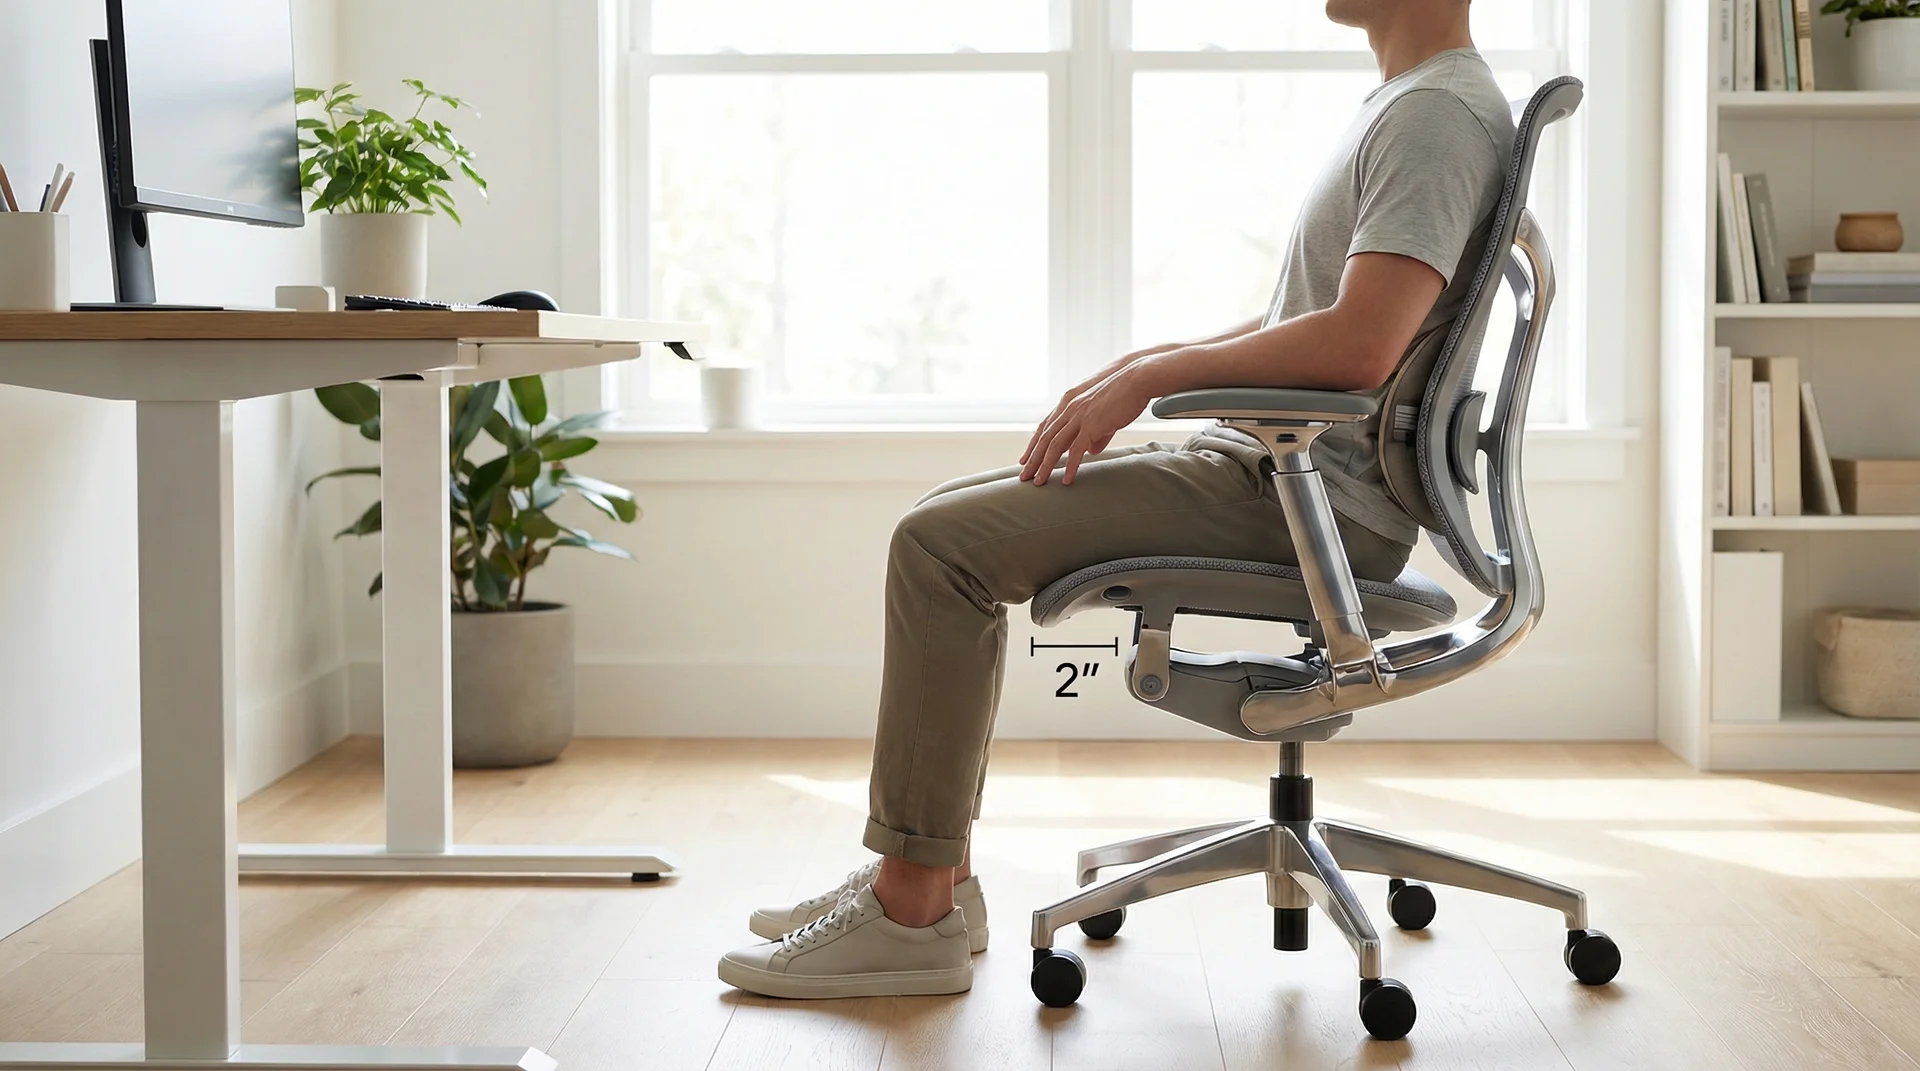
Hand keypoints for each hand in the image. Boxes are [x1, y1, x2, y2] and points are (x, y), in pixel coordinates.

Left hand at [1019, 361, 1155, 485]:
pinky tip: (1067, 480)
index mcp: (1069, 404)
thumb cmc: (1124, 395)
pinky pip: (1076, 450)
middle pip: (1045, 438)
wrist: (1137, 379)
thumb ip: (1096, 434)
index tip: (1026, 459)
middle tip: (1024, 477)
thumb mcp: (1105, 415)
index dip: (1034, 444)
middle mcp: (1069, 409)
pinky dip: (1070, 466)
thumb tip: (1091, 451)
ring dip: (1045, 466)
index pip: (1045, 426)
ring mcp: (1078, 416)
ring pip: (1055, 446)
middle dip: (1033, 459)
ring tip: (1039, 483)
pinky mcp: (1091, 425)